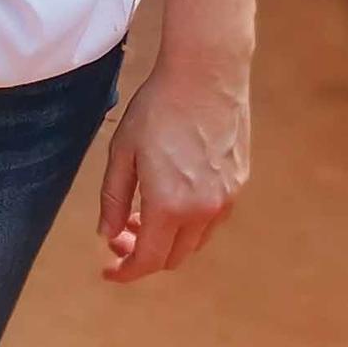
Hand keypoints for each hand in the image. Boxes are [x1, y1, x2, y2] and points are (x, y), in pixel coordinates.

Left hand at [95, 56, 248, 281]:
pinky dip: (190, 223)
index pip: (148, 260)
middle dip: (144, 255)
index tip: (108, 271)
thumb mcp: (122, 152)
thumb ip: (113, 199)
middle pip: (173, 257)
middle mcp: (203, 210)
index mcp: (169, 205)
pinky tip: (173, 199)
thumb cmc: (158, 108)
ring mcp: (226, 198)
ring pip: (195, 241)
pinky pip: (212, 219)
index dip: (126, 271)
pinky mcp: (239, 183)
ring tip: (145, 215)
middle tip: (121, 235)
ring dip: (168, 240)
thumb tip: (108, 234)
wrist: (206, 75)